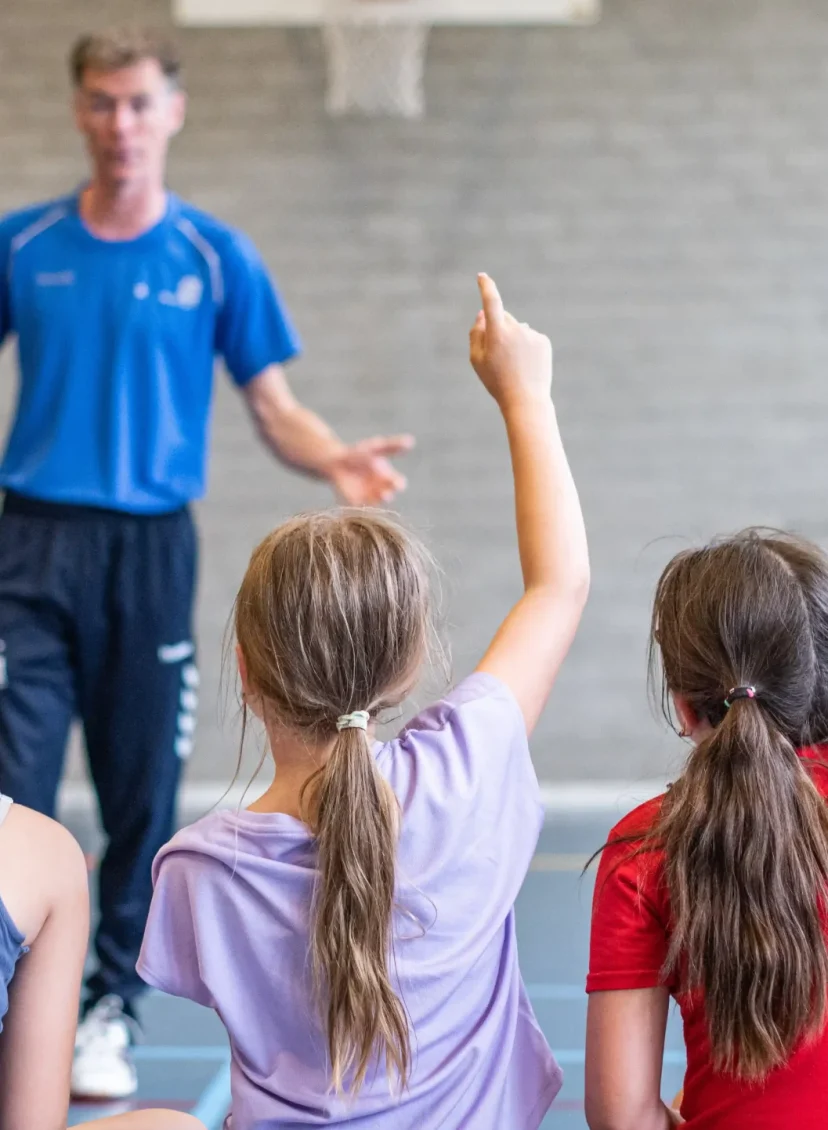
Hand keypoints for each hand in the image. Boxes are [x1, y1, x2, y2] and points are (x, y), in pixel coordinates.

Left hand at [326, 435, 413, 504]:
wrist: (336, 462)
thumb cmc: (357, 453)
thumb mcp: (375, 448)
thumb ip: (392, 446)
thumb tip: (411, 440)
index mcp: (389, 478)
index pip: (398, 484)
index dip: (398, 484)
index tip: (397, 483)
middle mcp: (382, 490)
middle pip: (389, 495)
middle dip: (388, 495)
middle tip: (385, 494)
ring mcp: (370, 498)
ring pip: (376, 504)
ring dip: (375, 503)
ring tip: (370, 500)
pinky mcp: (356, 504)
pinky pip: (361, 509)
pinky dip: (361, 509)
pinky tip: (359, 505)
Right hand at [469, 274, 552, 410]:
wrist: (526, 400)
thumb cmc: (496, 381)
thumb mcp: (477, 360)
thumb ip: (476, 333)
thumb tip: (482, 313)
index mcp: (497, 333)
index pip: (491, 302)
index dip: (486, 287)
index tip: (482, 277)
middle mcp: (516, 329)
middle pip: (503, 318)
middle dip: (498, 328)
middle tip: (497, 356)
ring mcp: (531, 334)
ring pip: (518, 328)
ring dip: (513, 339)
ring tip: (514, 364)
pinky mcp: (543, 341)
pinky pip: (530, 337)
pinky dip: (526, 347)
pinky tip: (526, 364)